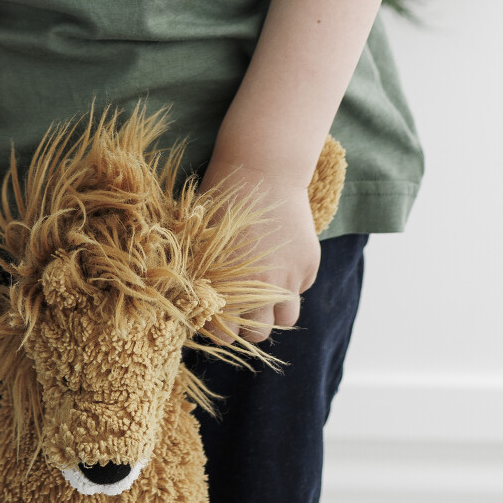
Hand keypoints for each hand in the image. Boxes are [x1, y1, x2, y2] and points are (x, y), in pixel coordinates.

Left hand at [199, 147, 321, 342]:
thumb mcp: (200, 239)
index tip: (216, 312)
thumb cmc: (220, 198)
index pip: (225, 335)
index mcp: (227, 287)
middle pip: (259, 334)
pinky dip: (292, 279)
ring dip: (275, 309)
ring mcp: (290, 278)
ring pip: (287, 318)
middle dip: (249, 322)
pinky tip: (279, 254)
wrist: (261, 167)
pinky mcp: (309, 264)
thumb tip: (193, 304)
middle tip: (241, 303)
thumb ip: (200, 278)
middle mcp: (260, 289)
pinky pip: (302, 287)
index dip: (219, 326)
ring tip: (263, 285)